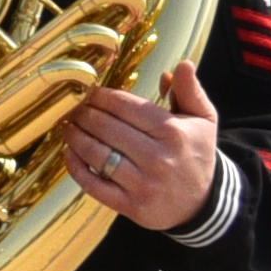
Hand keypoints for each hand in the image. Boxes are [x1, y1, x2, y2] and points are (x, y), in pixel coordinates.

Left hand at [67, 61, 225, 232]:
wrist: (203, 204)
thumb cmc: (197, 154)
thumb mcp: (203, 121)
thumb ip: (190, 91)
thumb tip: (182, 64)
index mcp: (174, 133)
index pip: (126, 107)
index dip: (102, 96)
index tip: (88, 91)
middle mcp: (158, 158)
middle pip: (106, 127)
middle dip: (84, 114)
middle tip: (72, 107)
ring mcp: (143, 184)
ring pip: (96, 154)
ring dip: (75, 136)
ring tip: (66, 125)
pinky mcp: (130, 206)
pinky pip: (93, 184)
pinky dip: (76, 167)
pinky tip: (69, 152)